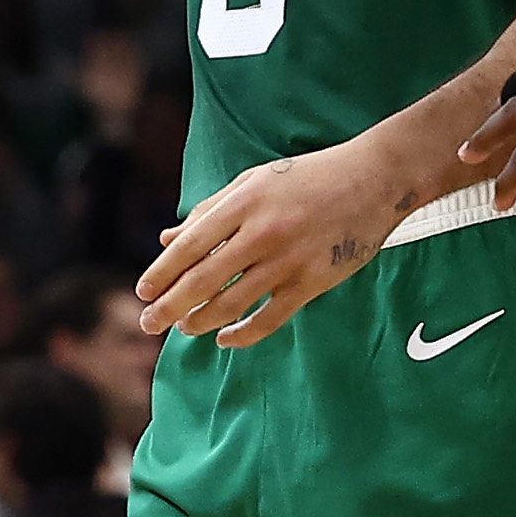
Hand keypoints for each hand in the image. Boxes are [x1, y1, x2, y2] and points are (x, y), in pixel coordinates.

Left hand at [137, 134, 420, 348]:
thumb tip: (166, 239)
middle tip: (147, 324)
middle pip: (203, 280)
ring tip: (183, 329)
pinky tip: (224, 339)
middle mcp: (263, 232)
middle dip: (169, 307)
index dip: (161, 273)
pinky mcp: (313, 281)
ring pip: (232, 303)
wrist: (373, 179)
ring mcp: (289, 260)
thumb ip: (209, 210)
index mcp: (243, 202)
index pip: (189, 246)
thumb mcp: (254, 182)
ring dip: (200, 321)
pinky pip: (269, 318)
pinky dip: (242, 334)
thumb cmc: (308, 177)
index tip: (142, 292)